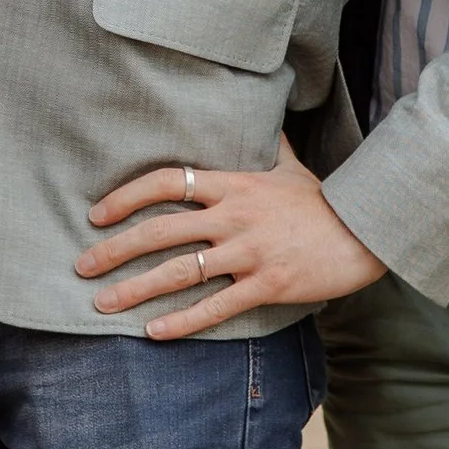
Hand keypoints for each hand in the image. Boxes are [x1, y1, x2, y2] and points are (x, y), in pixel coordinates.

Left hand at [81, 136, 388, 337]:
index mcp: (235, 184)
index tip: (96, 214)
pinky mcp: (268, 284)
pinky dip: (182, 321)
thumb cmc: (324, 201)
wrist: (366, 231)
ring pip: (181, 272)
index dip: (126, 196)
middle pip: (161, 230)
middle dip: (115, 249)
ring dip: (136, 289)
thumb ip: (268, 146)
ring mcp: (250, 252)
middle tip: (82, 265)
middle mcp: (235, 216)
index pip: (167, 181)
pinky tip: (154, 332)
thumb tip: (262, 117)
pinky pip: (216, 306)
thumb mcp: (292, 167)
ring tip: (103, 304)